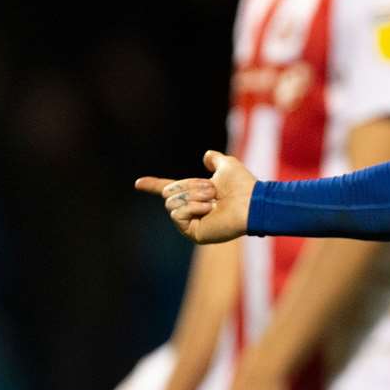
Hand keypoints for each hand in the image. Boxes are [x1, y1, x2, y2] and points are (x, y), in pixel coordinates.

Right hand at [136, 150, 256, 243]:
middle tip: (211, 190)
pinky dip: (192, 207)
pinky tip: (208, 209)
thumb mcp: (227, 165)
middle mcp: (191, 209)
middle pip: (169, 192)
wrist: (251, 202)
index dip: (153, 185)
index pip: (170, 189)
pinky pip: (177, 214)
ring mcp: (192, 222)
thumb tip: (207, 156)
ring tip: (212, 200)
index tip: (138, 183)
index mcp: (196, 194)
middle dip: (188, 185)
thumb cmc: (242, 185)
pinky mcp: (193, 233)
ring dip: (193, 195)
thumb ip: (216, 160)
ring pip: (171, 203)